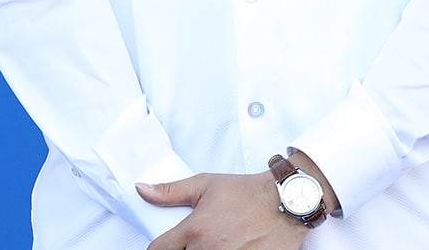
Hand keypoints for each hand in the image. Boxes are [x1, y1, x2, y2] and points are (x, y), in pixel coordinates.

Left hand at [138, 173, 307, 249]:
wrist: (286, 202)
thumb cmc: (249, 192)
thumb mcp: (206, 184)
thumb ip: (170, 191)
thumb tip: (142, 189)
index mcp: (193, 230)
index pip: (158, 249)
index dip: (159, 248)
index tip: (168, 245)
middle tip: (197, 242)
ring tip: (216, 244)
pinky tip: (232, 248)